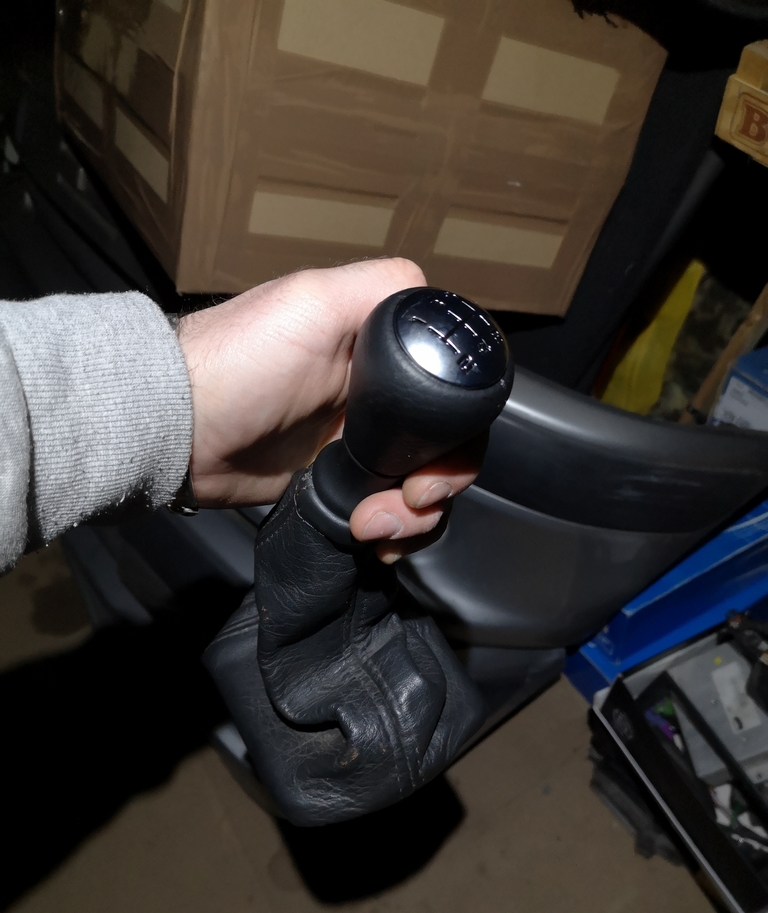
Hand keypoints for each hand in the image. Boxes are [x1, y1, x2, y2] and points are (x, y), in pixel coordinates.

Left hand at [178, 259, 482, 559]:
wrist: (181, 432)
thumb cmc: (239, 362)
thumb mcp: (314, 302)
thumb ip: (382, 289)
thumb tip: (435, 305)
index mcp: (385, 348)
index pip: (456, 389)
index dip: (461, 430)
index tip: (437, 460)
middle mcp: (383, 394)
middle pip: (450, 445)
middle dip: (442, 481)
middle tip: (413, 498)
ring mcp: (363, 442)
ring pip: (426, 486)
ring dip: (415, 514)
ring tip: (375, 524)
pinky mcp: (340, 482)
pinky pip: (390, 511)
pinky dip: (394, 529)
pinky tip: (372, 534)